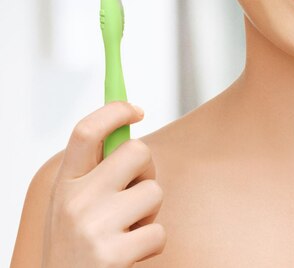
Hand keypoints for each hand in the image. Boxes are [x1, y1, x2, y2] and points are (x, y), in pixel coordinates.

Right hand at [42, 101, 165, 266]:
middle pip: (137, 151)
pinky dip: (152, 244)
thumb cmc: (79, 246)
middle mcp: (75, 200)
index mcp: (65, 183)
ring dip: (149, 213)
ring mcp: (93, 227)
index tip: (136, 110)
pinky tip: (129, 256)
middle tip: (135, 191)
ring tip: (127, 231)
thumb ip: (96, 171)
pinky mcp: (112, 255)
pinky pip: (159, 232)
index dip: (114, 111)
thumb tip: (127, 125)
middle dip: (147, 169)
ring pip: (154, 191)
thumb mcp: (74, 204)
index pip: (86, 131)